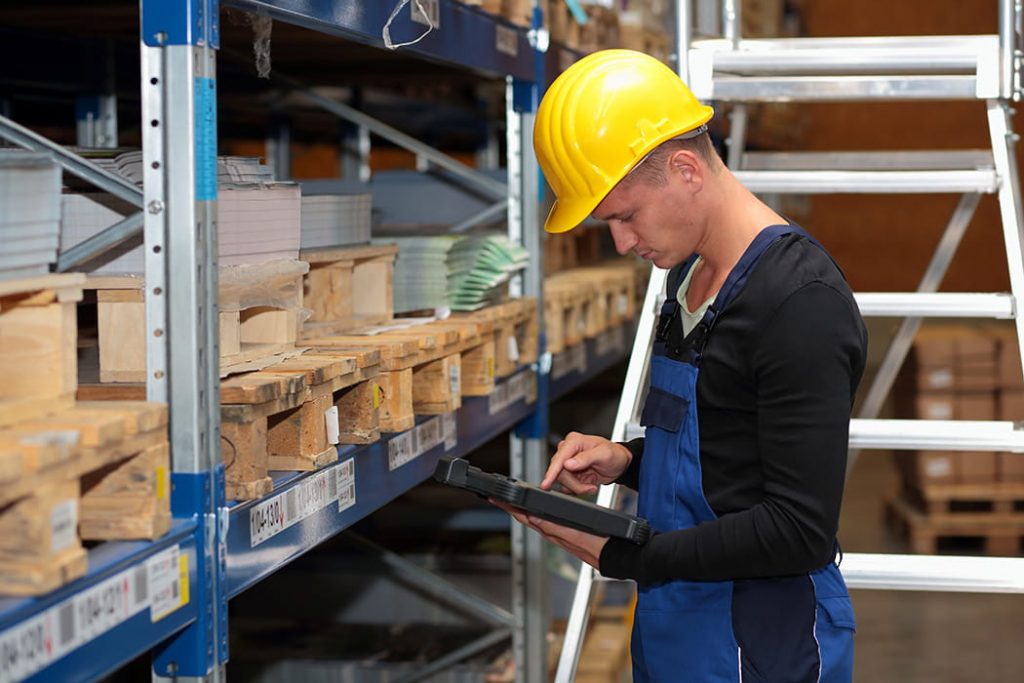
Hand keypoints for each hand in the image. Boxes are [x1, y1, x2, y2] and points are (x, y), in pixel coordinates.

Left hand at [491, 500, 607, 569]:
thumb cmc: (600, 546)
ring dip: (523, 511)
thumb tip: (533, 518)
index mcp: (553, 532)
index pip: (525, 517)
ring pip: (536, 521)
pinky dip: (538, 515)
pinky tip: (538, 513)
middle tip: (498, 498)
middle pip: (527, 518)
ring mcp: (560, 535)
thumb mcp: (575, 534)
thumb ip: (553, 527)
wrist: (616, 556)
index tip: (496, 498)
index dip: (510, 508)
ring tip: (513, 502)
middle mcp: (554, 534)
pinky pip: (547, 524)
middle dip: (512, 508)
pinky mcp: (568, 536)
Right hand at [541, 432, 631, 494]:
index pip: (559, 458)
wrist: (620, 464)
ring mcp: (568, 463)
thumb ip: (586, 458)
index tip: (545, 484)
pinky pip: (567, 486)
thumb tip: (568, 463)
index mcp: (574, 442)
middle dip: (575, 483)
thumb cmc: (614, 454)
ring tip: (592, 485)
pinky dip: (578, 489)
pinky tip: (588, 484)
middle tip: (590, 487)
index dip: (552, 472)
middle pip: (560, 473)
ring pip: (563, 481)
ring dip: (578, 487)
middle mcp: (568, 451)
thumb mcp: (604, 454)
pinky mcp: (570, 473)